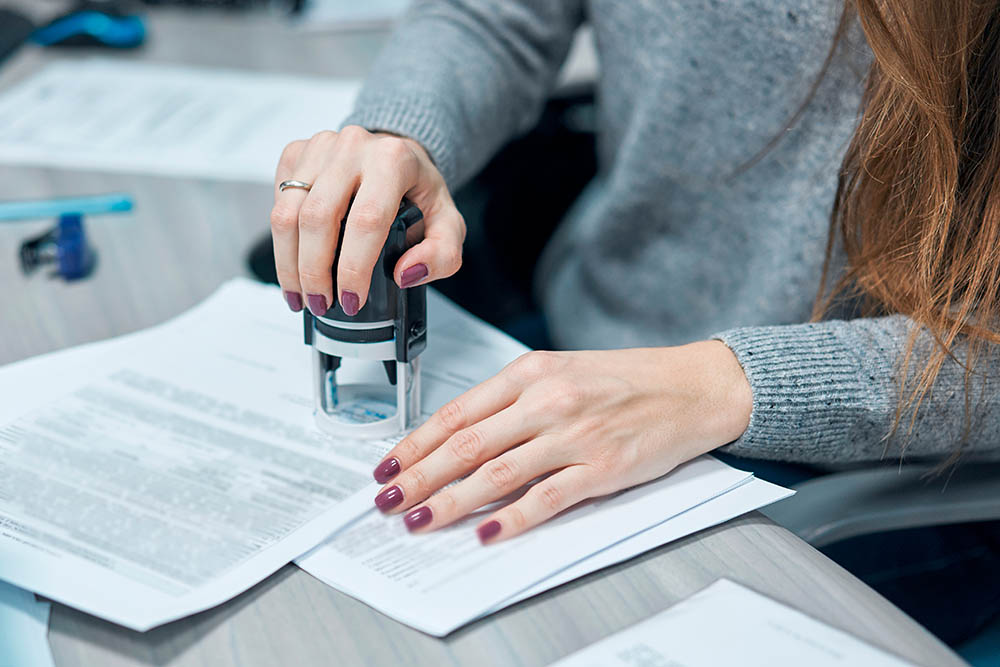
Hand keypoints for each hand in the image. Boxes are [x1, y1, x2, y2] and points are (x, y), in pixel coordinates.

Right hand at [270, 126, 464, 314]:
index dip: (353, 268)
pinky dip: (281, 242)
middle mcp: (353, 147)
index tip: (351, 300)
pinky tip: (294, 264)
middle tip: (321, 303)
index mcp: (393, 160)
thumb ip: (441, 255)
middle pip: (317, 218)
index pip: (366, 220)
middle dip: (313, 272)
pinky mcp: (296, 154)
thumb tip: (405, 273)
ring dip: (289, 264)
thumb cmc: (418, 190)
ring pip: (287, 214)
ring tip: (301, 295)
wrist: (396, 156)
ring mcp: (320, 148)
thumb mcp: (448, 225)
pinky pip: (277, 204)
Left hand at [370, 342, 752, 542]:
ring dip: (451, 502)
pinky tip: (487, 533)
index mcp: (531, 373)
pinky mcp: (602, 469)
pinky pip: (547, 499)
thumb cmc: (625, 380)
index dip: (416, 443)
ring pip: (497, 474)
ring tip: (421, 520)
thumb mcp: (560, 371)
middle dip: (419, 477)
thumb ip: (512, 401)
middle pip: (466, 445)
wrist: (691, 387)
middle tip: (387, 500)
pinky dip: (513, 519)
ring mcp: (574, 436)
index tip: (388, 466)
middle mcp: (547, 401)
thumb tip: (459, 439)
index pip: (457, 412)